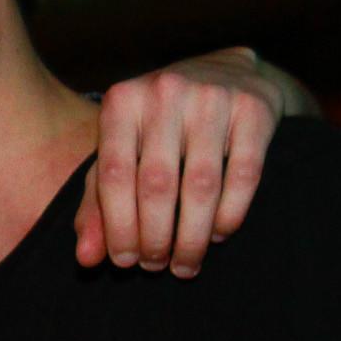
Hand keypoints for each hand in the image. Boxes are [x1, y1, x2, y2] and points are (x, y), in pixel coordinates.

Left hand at [75, 47, 310, 277]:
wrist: (228, 72)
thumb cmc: (160, 125)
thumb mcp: (121, 151)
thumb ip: (98, 204)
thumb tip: (86, 259)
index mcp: (122, 101)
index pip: (113, 173)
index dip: (117, 225)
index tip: (124, 262)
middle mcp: (164, 92)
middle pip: (156, 183)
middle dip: (155, 237)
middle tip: (156, 268)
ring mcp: (212, 97)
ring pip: (201, 184)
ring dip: (192, 236)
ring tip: (186, 264)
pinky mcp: (254, 109)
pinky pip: (243, 175)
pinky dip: (230, 214)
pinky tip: (218, 235)